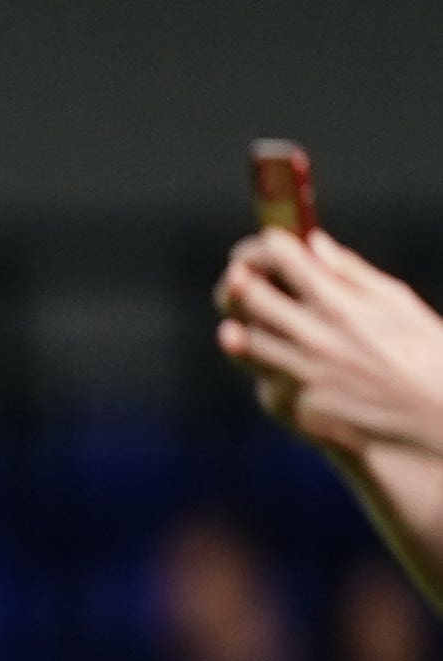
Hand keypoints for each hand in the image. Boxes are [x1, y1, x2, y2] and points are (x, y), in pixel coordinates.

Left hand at [219, 228, 442, 459]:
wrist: (438, 416)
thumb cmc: (428, 353)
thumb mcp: (397, 302)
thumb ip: (350, 272)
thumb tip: (313, 243)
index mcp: (339, 303)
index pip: (279, 258)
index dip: (262, 247)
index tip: (262, 249)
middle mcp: (314, 336)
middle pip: (245, 296)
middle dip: (238, 281)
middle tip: (241, 279)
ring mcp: (303, 373)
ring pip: (244, 340)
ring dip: (244, 326)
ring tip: (249, 320)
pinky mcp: (301, 405)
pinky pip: (266, 381)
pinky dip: (268, 369)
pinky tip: (280, 364)